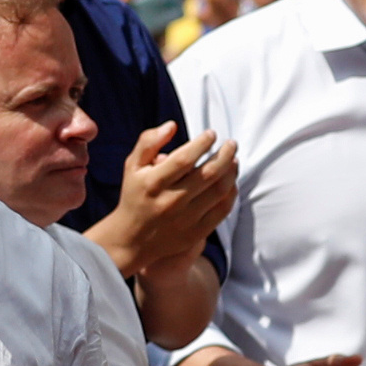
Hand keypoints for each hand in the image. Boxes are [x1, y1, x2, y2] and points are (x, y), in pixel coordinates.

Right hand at [94, 125, 240, 278]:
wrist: (132, 239)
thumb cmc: (135, 195)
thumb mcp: (132, 166)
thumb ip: (149, 142)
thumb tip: (172, 125)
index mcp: (153, 183)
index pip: (184, 159)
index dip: (202, 143)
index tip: (211, 134)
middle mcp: (170, 201)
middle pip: (208, 174)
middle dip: (225, 154)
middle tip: (231, 144)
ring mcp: (184, 219)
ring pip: (219, 191)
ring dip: (231, 172)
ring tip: (234, 160)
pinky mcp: (195, 233)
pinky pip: (222, 211)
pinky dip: (231, 193)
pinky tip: (231, 182)